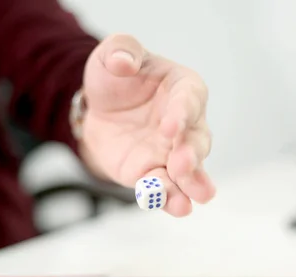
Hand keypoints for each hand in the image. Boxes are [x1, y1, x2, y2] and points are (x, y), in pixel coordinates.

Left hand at [80, 34, 215, 216]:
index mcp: (183, 88)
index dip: (181, 114)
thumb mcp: (114, 54)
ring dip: (190, 185)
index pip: (189, 100)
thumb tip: (124, 61)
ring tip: (189, 200)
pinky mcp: (153, 173)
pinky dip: (169, 199)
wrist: (98, 108)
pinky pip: (164, 188)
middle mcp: (185, 124)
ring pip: (189, 172)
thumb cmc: (116, 77)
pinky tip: (175, 208)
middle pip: (197, 141)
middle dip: (191, 155)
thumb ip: (121, 50)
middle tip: (181, 165)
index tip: (168, 128)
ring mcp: (172, 153)